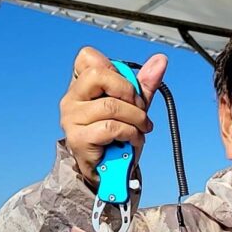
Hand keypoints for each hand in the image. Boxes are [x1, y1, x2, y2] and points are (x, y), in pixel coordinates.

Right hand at [60, 47, 167, 185]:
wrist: (109, 173)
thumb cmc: (117, 137)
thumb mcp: (133, 107)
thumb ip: (144, 84)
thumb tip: (160, 61)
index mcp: (81, 85)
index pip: (88, 57)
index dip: (114, 69)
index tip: (128, 89)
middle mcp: (72, 98)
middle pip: (99, 75)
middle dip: (129, 92)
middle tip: (140, 108)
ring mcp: (72, 118)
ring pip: (110, 105)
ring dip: (136, 118)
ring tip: (142, 128)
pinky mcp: (78, 138)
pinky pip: (111, 127)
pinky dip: (130, 133)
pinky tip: (134, 139)